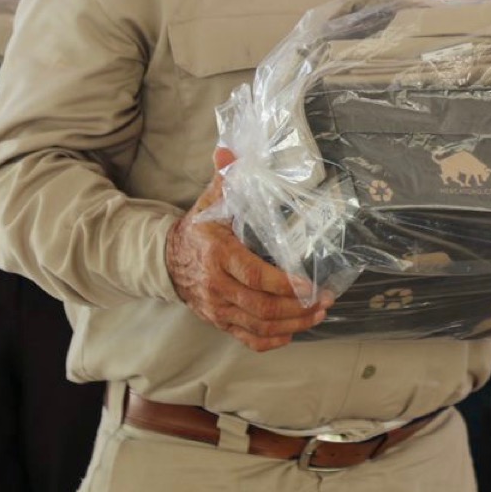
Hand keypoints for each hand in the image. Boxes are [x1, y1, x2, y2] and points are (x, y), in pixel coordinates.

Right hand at [165, 148, 331, 351]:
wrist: (166, 260)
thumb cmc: (197, 230)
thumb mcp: (209, 202)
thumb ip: (225, 178)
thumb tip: (229, 151)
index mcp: (218, 256)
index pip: (255, 275)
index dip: (284, 284)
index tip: (310, 284)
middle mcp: (217, 287)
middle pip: (261, 307)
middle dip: (297, 307)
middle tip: (324, 300)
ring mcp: (217, 308)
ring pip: (257, 326)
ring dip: (292, 324)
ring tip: (317, 314)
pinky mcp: (218, 322)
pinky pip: (246, 339)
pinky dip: (271, 340)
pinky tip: (292, 332)